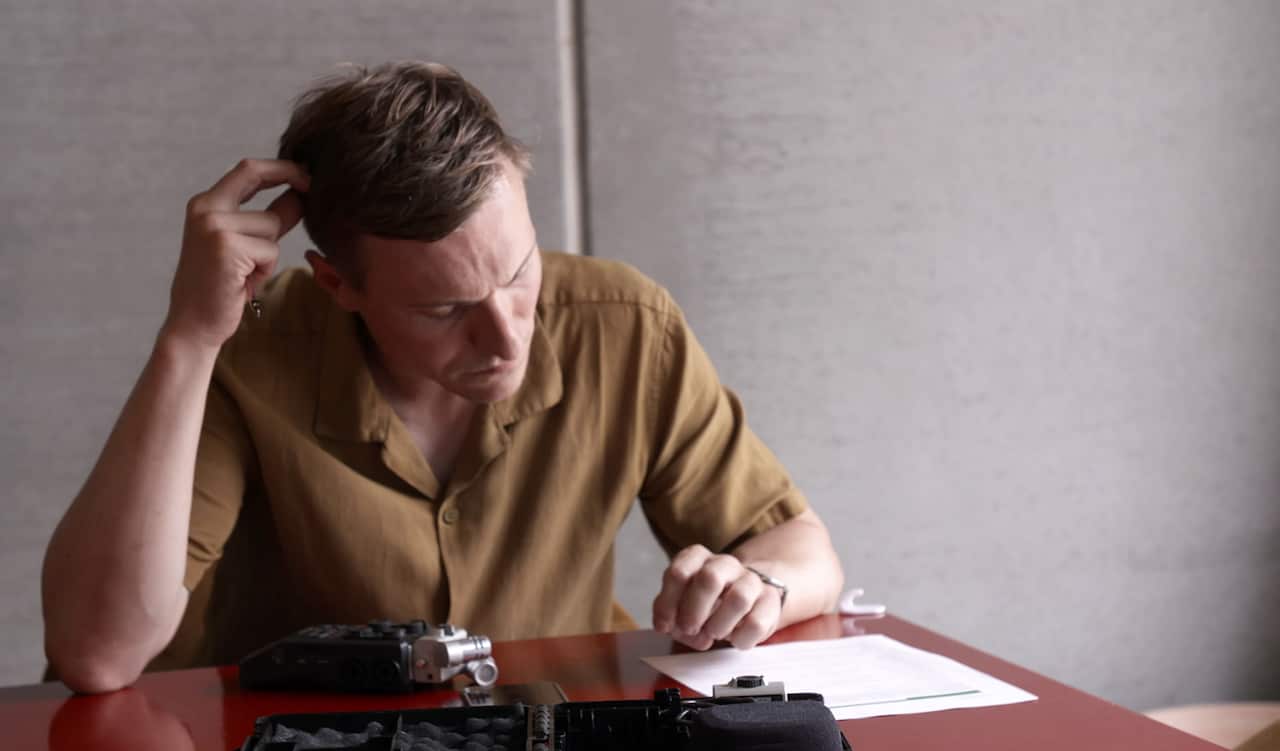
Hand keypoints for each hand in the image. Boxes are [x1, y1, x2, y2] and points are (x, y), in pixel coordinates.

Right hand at [162, 158, 308, 349]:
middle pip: (255, 174)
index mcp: (204, 205)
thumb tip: (300, 195)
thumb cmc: (221, 287)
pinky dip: (266, 269)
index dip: (279, 167)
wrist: (194, 324)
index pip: (246, 169)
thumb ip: (269, 218)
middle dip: (289, 176)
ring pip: (271, 224)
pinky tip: (244, 283)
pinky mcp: (227, 247)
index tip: (306, 174)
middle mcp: (205, 208)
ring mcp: (214, 225)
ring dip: (270, 252)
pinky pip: (270, 250)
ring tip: (247, 273)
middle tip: (313, 187)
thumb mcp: (244, 246)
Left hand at [651, 544, 781, 650]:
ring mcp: (750, 580)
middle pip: (709, 578)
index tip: (665, 626)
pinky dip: (740, 638)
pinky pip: (756, 622)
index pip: (679, 573)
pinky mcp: (770, 602)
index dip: (668, 603)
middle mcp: (725, 564)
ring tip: (713, 634)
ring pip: (738, 598)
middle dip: (694, 611)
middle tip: (689, 630)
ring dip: (718, 625)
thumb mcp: (681, 603)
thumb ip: (670, 612)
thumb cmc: (706, 603)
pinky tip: (734, 639)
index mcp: (698, 558)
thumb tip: (669, 626)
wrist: (747, 598)